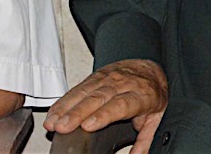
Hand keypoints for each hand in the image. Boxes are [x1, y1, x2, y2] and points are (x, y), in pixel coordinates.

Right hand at [45, 59, 167, 153]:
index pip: (121, 105)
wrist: (152, 70)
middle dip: (78, 112)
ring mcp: (109, 78)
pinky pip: (78, 87)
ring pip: (85, 91)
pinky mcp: (97, 75)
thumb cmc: (152, 95)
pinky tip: (54, 112)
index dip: (103, 115)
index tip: (88, 126)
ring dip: (66, 107)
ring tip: (53, 122)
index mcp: (141, 95)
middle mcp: (124, 84)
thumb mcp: (156, 118)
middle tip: (63, 126)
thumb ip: (146, 139)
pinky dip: (64, 101)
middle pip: (98, 98)